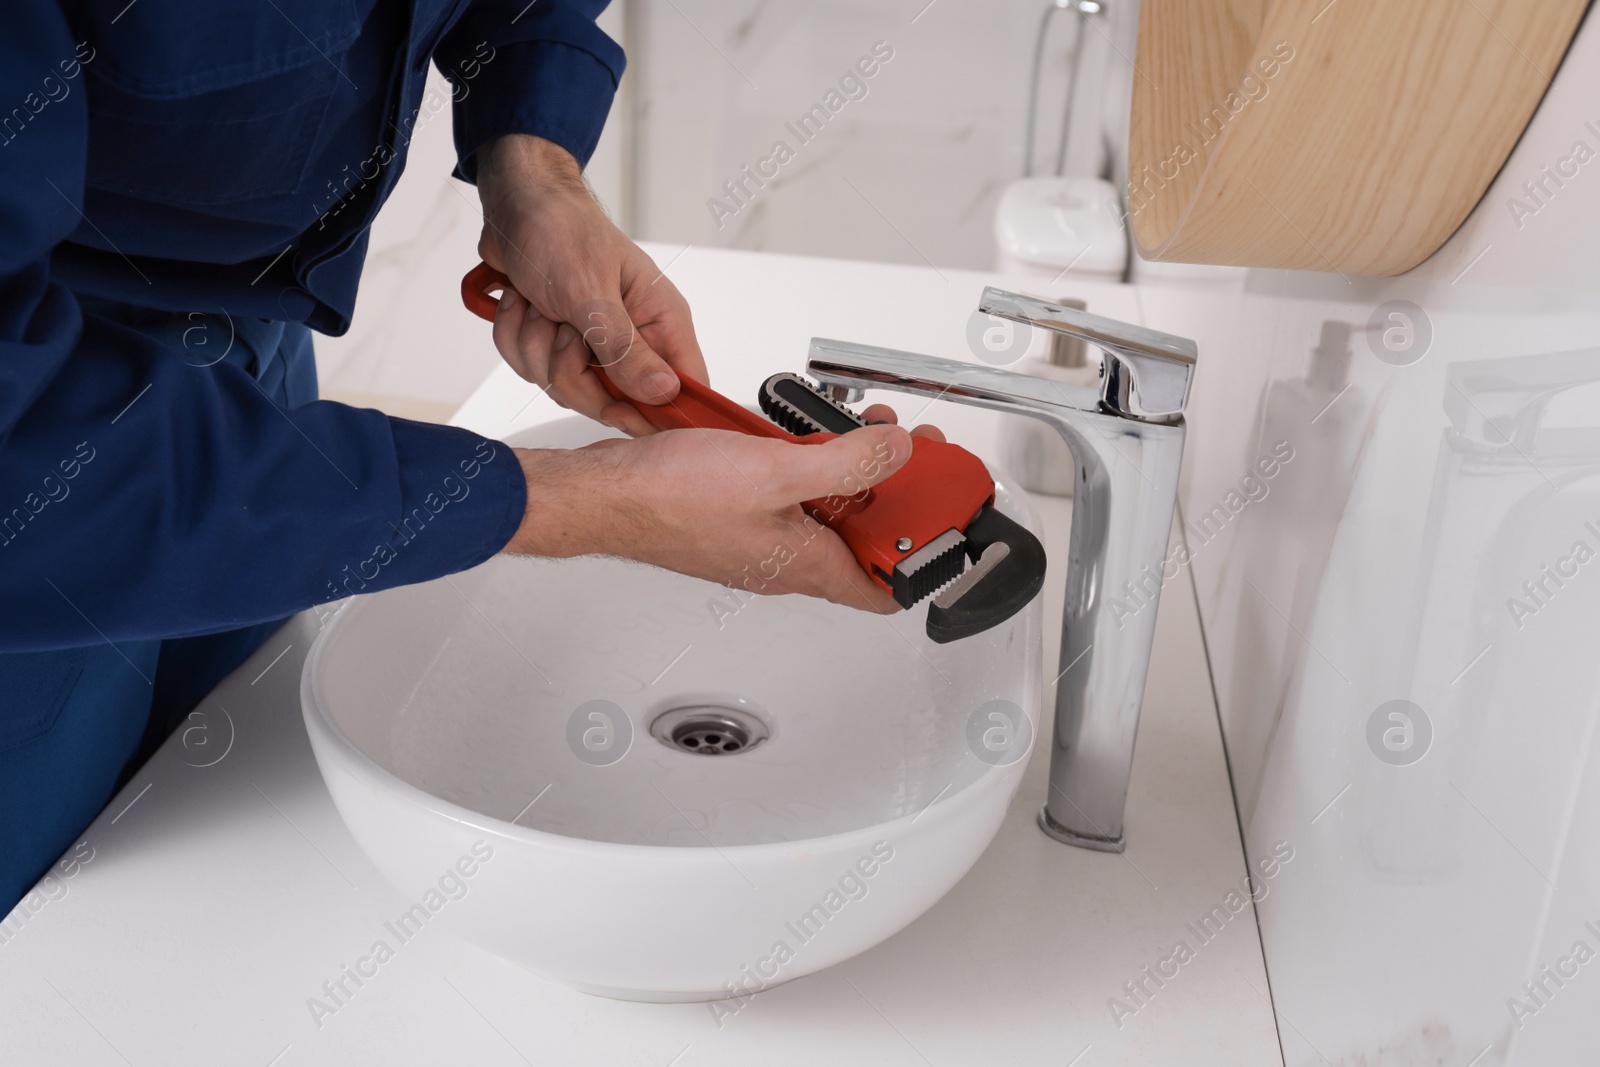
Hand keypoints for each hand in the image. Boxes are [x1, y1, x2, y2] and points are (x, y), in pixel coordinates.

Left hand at [475, 134, 706, 437]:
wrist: (516, 203)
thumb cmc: (561, 230)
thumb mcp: (591, 292)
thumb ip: (626, 349)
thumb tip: (664, 392)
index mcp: (660, 320)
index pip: (685, 387)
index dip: (655, 411)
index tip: (615, 406)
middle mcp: (634, 336)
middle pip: (615, 401)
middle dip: (572, 371)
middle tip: (563, 331)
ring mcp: (594, 344)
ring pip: (566, 386)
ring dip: (537, 347)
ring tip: (540, 305)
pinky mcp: (559, 343)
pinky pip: (535, 371)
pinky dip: (517, 339)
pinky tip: (523, 304)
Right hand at [506, 417, 942, 612]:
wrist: (605, 493)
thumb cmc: (669, 500)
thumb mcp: (777, 472)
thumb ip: (848, 463)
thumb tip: (899, 455)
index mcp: (805, 567)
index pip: (885, 588)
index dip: (922, 557)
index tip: (940, 515)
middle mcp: (787, 559)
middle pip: (863, 537)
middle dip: (894, 491)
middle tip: (908, 453)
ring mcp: (762, 535)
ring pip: (828, 509)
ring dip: (852, 468)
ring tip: (861, 430)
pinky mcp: (740, 511)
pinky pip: (791, 491)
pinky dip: (808, 461)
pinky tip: (804, 432)